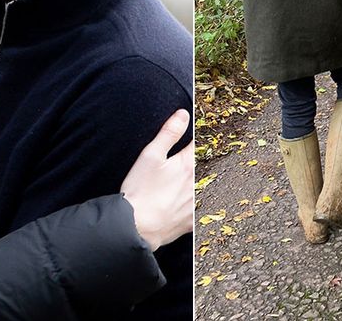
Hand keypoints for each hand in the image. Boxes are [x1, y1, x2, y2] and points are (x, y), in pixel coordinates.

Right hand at [120, 109, 193, 250]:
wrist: (136, 227)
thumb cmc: (140, 191)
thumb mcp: (150, 156)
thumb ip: (169, 133)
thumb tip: (183, 114)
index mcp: (189, 166)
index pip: (200, 145)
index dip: (198, 137)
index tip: (198, 133)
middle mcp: (198, 185)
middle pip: (205, 167)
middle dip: (200, 161)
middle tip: (189, 162)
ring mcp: (196, 205)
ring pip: (205, 189)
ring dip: (202, 183)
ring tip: (187, 183)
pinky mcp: (192, 222)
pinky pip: (201, 212)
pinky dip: (199, 206)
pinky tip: (188, 205)